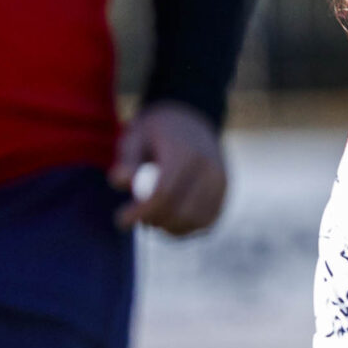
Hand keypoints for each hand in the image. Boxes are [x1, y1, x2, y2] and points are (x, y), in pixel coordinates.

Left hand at [113, 100, 227, 234]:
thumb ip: (127, 161)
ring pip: (194, 221)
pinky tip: (169, 217)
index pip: (164, 193)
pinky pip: (206, 222)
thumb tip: (121, 181)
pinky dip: (185, 227)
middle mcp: (209, 168)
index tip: (121, 220)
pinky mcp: (225, 193)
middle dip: (154, 220)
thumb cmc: (155, 132)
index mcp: (185, 152)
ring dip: (169, 227)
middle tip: (136, 217)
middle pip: (181, 211)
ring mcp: (221, 182)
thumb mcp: (135, 137)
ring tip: (152, 215)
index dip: (141, 211)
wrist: (192, 120)